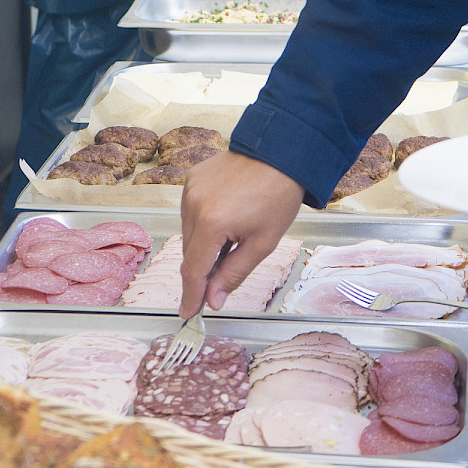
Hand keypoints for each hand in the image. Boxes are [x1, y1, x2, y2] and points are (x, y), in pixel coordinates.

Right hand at [178, 151, 303, 318]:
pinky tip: (226, 217)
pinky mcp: (192, 179)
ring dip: (204, 244)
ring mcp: (190, 189)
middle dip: (203, 269)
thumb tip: (212, 301)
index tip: (187, 314)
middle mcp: (193, 205)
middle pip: (190, 253)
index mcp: (211, 223)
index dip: (190, 295)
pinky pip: (191, 211)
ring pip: (189, 233)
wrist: (280, 153)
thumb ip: (233, 275)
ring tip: (233, 237)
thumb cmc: (278, 197)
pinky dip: (203, 222)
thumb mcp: (262, 244)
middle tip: (219, 280)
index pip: (194, 270)